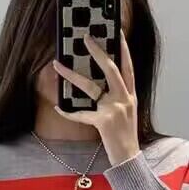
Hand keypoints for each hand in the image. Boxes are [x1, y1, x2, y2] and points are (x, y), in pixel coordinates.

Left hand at [52, 30, 139, 166]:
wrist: (128, 158)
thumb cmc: (124, 136)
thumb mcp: (127, 112)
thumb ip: (117, 97)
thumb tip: (98, 84)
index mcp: (131, 95)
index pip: (128, 66)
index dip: (124, 48)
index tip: (117, 32)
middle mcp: (125, 99)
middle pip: (111, 69)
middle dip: (97, 51)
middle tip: (85, 37)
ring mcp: (115, 109)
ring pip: (90, 87)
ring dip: (71, 75)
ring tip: (57, 64)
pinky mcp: (104, 121)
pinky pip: (81, 114)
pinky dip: (68, 112)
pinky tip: (58, 108)